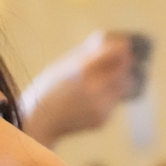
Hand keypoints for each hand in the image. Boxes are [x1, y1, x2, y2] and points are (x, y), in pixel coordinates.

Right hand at [19, 32, 139, 143]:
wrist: (39, 122)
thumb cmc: (48, 89)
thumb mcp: (62, 66)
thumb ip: (86, 55)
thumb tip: (109, 43)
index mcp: (82, 71)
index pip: (115, 55)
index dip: (123, 49)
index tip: (126, 46)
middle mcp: (95, 90)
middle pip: (123, 72)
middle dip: (125, 64)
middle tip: (126, 58)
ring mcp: (100, 107)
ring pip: (122, 88)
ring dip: (119, 79)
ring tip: (108, 75)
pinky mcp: (103, 119)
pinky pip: (114, 102)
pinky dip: (110, 95)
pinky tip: (95, 95)